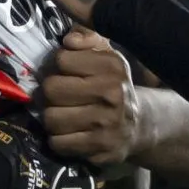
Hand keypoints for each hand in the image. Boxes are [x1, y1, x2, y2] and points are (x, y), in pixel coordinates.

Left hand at [40, 29, 137, 166]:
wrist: (138, 126)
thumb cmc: (112, 86)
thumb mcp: (106, 56)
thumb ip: (87, 39)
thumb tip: (69, 40)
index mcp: (112, 67)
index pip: (62, 60)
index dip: (59, 67)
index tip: (67, 74)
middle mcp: (112, 93)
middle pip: (51, 89)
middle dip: (51, 94)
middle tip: (60, 97)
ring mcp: (106, 123)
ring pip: (51, 118)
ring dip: (52, 118)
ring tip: (63, 115)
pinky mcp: (100, 148)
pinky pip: (57, 143)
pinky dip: (58, 140)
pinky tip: (69, 134)